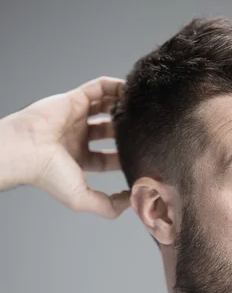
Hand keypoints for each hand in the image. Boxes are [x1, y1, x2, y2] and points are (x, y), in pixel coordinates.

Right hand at [4, 76, 130, 218]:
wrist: (25, 149)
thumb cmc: (47, 174)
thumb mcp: (81, 199)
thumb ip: (108, 206)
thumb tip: (131, 201)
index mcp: (77, 159)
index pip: (107, 159)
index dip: (124, 158)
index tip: (142, 158)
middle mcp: (76, 137)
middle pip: (108, 131)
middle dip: (125, 131)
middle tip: (145, 131)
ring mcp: (74, 117)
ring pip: (104, 108)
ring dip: (121, 107)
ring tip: (141, 109)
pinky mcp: (73, 99)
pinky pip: (97, 88)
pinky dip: (113, 86)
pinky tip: (130, 90)